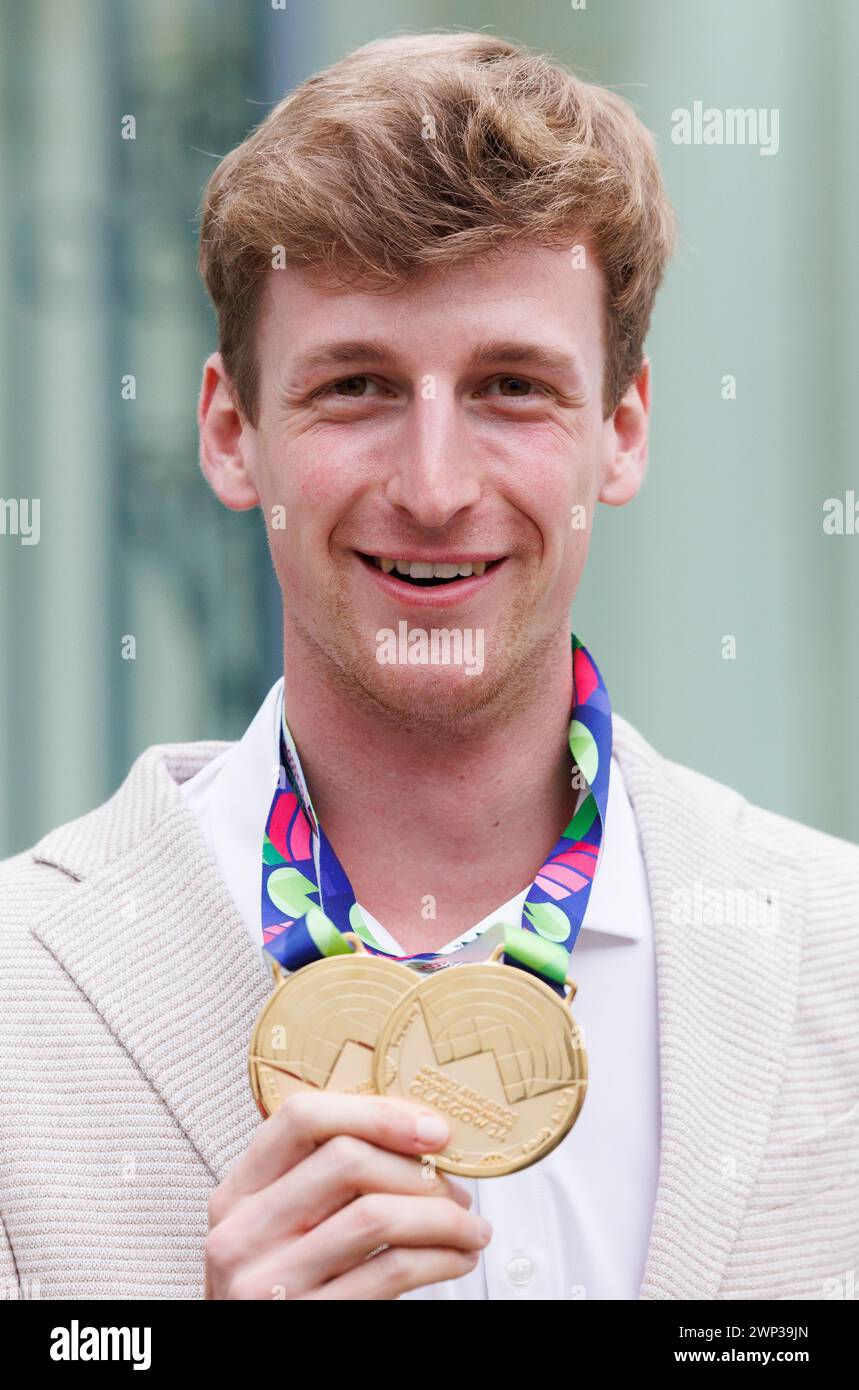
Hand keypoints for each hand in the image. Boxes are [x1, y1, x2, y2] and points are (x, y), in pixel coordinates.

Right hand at [204, 1092, 491, 1298]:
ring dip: (442, 1218)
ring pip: (375, 1215)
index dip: (375, 1114)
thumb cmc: (284, 1287)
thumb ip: (319, 1183)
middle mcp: (242, 1232)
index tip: (431, 1129)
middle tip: (456, 1191)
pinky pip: (390, 1271)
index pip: (301, 1118)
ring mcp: (270, 1280)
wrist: (252, 1363)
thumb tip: (418, 1139)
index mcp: (238, 1193)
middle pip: (346, 1160)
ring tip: (469, 1228)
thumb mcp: (278, 1228)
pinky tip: (456, 1258)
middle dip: (418, 1171)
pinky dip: (439, 1259)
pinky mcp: (307, 1318)